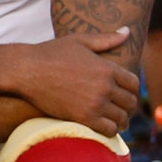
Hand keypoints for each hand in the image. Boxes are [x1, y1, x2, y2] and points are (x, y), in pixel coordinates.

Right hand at [7, 31, 142, 134]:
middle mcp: (105, 86)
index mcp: (107, 68)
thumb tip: (127, 30)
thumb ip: (106, 38)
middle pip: (130, 102)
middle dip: (127, 106)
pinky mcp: (83, 118)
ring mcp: (95, 104)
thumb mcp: (80, 41)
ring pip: (122, 118)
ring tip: (115, 119)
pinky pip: (109, 130)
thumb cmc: (51, 53)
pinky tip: (103, 126)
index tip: (125, 92)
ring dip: (120, 120)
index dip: (132, 89)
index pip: (134, 83)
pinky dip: (110, 130)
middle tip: (121, 108)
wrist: (26, 71)